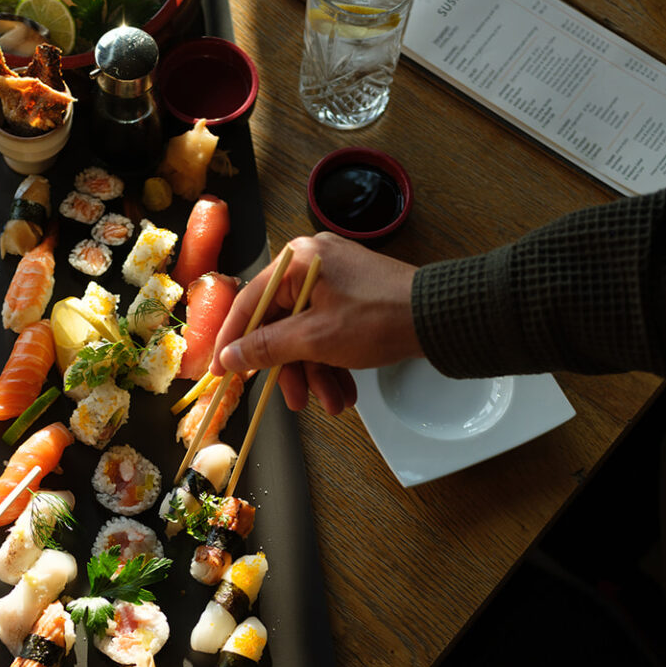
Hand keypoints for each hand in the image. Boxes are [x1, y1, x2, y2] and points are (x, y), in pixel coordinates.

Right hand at [210, 233, 420, 414]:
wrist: (441, 317)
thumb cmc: (379, 318)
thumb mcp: (315, 338)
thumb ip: (267, 348)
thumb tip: (230, 357)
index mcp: (297, 262)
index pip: (249, 303)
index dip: (234, 340)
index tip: (224, 370)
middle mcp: (312, 265)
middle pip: (280, 324)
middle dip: (291, 369)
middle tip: (295, 400)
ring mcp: (335, 281)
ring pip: (307, 334)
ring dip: (316, 374)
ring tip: (332, 404)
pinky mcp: (353, 298)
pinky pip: (329, 332)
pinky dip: (334, 363)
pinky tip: (345, 392)